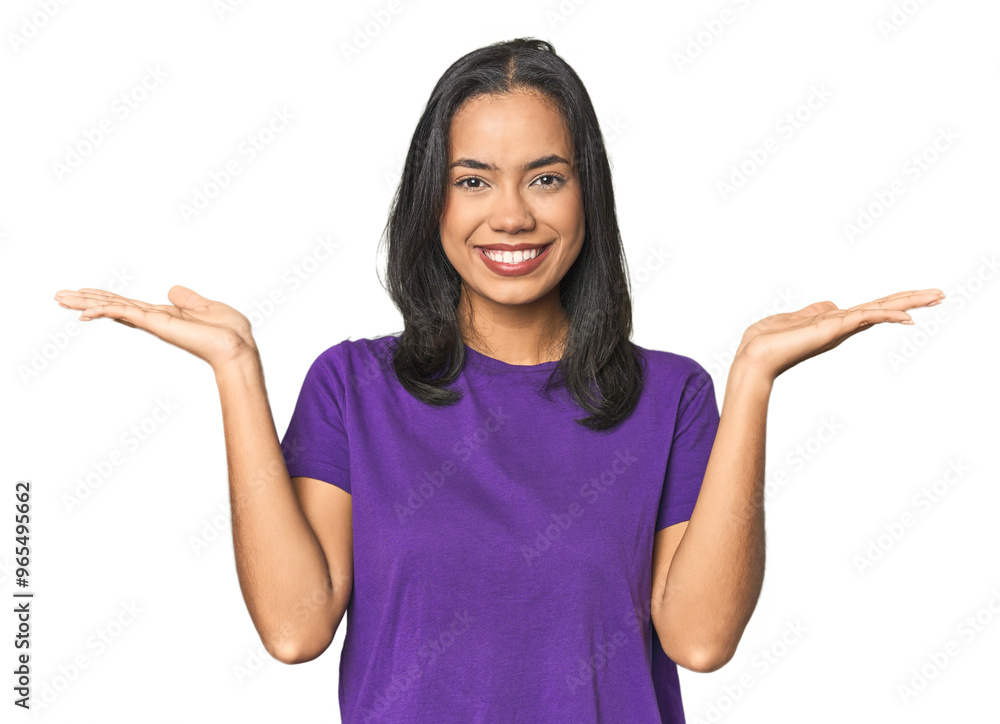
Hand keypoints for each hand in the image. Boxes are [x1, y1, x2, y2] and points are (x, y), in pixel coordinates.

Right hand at [53, 285, 257, 372]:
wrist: (238, 347)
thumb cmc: (229, 332)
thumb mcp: (207, 307)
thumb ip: (188, 299)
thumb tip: (172, 290)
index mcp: (164, 316)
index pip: (128, 305)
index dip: (106, 298)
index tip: (85, 293)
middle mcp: (154, 320)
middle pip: (113, 306)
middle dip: (86, 300)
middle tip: (59, 296)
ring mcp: (153, 323)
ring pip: (113, 308)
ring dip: (86, 303)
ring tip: (61, 298)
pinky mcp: (157, 324)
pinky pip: (125, 313)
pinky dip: (105, 310)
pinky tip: (85, 310)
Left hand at [733, 288, 944, 380]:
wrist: (754, 357)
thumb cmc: (766, 341)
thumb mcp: (794, 318)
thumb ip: (815, 312)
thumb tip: (832, 306)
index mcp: (834, 322)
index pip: (870, 309)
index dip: (893, 303)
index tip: (917, 297)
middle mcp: (842, 326)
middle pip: (882, 309)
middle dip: (911, 301)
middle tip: (941, 294)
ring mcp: (840, 328)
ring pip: (880, 310)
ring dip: (908, 303)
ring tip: (936, 296)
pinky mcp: (833, 329)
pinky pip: (865, 317)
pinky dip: (885, 315)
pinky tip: (906, 316)